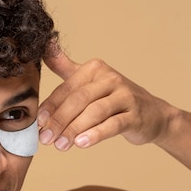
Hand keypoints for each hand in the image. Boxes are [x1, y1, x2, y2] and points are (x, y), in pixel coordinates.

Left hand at [37, 50, 172, 150]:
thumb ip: (65, 66)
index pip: (66, 88)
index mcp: (94, 69)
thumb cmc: (113, 98)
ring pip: (94, 111)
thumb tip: (44, 45)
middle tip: (45, 138)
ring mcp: (125, 96)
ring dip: (74, 129)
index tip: (37, 123)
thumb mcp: (89, 80)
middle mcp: (110, 78)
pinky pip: (113, 124)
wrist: (153, 114)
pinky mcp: (135, 115)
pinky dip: (95, 134)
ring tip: (60, 145)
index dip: (50, 106)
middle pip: (78, 99)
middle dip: (59, 120)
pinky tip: (81, 143)